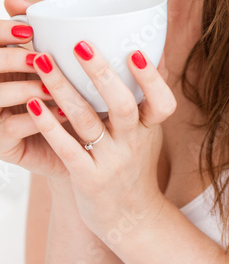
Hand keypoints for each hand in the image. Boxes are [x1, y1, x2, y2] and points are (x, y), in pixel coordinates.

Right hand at [0, 0, 70, 180]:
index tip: (30, 29)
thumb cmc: (74, 103)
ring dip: (27, 88)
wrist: (75, 154)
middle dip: (13, 59)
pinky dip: (39, 120)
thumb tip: (67, 11)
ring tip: (54, 88)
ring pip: (0, 95)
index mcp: (4, 63)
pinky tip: (63, 114)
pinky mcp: (2, 142)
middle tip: (43, 58)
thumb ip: (70, 43)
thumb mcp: (71, 72)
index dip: (4, 31)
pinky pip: (13, 127)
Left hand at [25, 38, 176, 242]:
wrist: (131, 219)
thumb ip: (147, 96)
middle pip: (121, 105)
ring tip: (42, 61)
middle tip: (79, 44)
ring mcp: (111, 162)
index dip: (151, 78)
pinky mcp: (88, 178)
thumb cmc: (134, 165)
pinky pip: (67, 149)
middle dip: (100, 73)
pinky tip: (32, 104)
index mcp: (150, 128)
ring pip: (86, 121)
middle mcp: (134, 143)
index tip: (134, 51)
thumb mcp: (149, 132)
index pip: (162, 102)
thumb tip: (153, 48)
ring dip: (62, 89)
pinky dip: (49, 125)